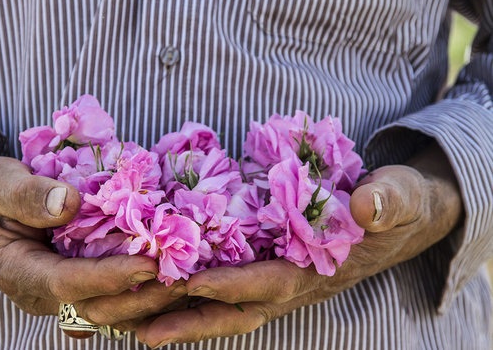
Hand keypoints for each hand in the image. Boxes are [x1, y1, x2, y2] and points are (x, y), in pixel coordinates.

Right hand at [0, 139, 185, 326]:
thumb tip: (69, 204)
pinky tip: (175, 274)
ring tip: (189, 278)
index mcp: (19, 272)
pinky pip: (117, 299)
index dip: (109, 277)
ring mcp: (64, 295)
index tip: (148, 264)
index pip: (67, 284)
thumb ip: (25, 194)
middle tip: (183, 276)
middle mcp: (44, 294)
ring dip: (151, 300)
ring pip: (113, 312)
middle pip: (98, 308)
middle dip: (141, 297)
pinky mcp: (81, 287)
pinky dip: (145, 292)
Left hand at [135, 144, 462, 346]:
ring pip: (216, 307)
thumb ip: (390, 201)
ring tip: (121, 318)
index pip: (272, 281)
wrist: (395, 218)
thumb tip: (367, 205)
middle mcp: (289, 284)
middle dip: (184, 320)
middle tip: (133, 325)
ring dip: (172, 315)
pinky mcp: (261, 270)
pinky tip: (149, 293)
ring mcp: (273, 281)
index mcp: (319, 270)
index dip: (233, 284)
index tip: (190, 281)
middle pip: (231, 310)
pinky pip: (217, 290)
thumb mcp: (403, 198)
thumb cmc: (399, 205)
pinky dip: (184, 297)